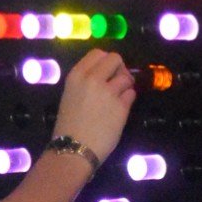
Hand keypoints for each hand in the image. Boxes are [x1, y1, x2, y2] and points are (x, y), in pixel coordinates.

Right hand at [54, 48, 134, 164]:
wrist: (73, 148)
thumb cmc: (69, 125)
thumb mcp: (71, 95)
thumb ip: (87, 82)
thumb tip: (107, 76)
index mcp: (76, 75)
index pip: (98, 53)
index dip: (107, 62)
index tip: (108, 72)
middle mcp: (92, 78)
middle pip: (115, 59)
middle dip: (120, 69)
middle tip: (118, 83)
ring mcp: (108, 92)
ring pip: (126, 77)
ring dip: (126, 86)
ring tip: (118, 100)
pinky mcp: (121, 107)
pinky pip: (132, 94)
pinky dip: (128, 100)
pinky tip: (120, 110)